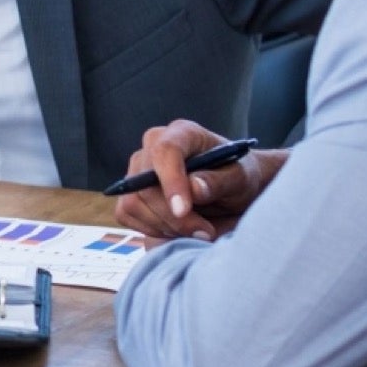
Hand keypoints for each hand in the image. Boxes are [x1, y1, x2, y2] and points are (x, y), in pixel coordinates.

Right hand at [114, 119, 288, 241]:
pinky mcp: (131, 192)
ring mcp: (137, 169)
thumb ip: (218, 182)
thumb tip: (194, 188)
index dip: (171, 181)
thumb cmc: (237, 178)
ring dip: (165, 226)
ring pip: (133, 203)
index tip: (183, 211)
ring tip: (196, 230)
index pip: (165, 151)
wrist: (233, 191)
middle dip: (174, 217)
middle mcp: (153, 146)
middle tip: (206, 232)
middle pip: (145, 185)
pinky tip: (177, 230)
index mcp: (183, 133)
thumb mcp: (240, 179)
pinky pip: (127, 215)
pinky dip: (152, 229)